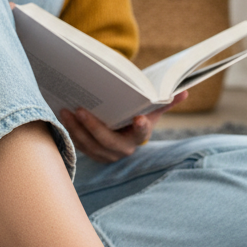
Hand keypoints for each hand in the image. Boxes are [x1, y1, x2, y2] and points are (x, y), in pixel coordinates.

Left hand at [59, 91, 188, 162]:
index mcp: (138, 137)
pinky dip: (70, 132)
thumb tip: (185, 91)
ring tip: (65, 111)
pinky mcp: (90, 153)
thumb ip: (165, 101)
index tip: (139, 118)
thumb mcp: (150, 111)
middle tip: (80, 110)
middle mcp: (122, 149)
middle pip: (107, 141)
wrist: (121, 135)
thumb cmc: (136, 118)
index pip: (141, 132)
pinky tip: (61, 117)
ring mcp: (104, 154)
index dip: (141, 127)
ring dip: (76, 129)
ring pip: (89, 145)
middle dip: (93, 127)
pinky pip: (78, 145)